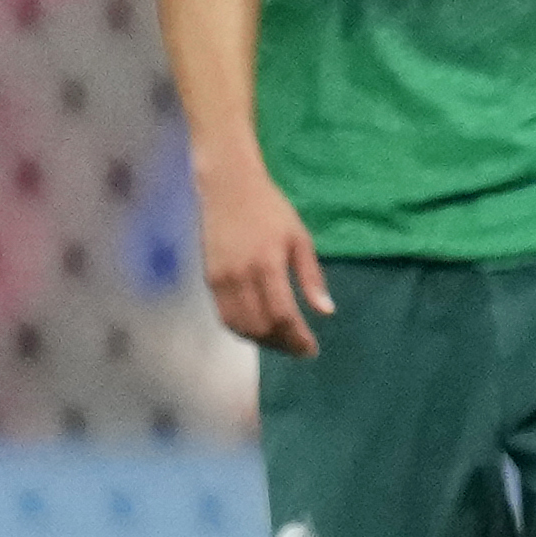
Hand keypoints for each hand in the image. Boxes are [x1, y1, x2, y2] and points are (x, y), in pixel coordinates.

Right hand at [197, 161, 332, 358]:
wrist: (228, 187)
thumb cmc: (270, 209)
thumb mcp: (299, 238)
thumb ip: (311, 277)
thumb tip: (326, 312)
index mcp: (268, 263)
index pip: (282, 314)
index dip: (297, 338)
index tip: (311, 349)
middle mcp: (241, 275)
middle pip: (260, 326)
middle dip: (281, 344)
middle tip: (298, 347)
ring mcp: (221, 279)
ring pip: (240, 327)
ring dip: (261, 341)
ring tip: (280, 341)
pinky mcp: (209, 279)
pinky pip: (224, 316)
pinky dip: (242, 330)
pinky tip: (258, 329)